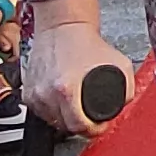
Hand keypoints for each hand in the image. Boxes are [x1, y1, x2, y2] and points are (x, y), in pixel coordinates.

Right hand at [21, 23, 141, 138]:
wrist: (62, 26)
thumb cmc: (86, 42)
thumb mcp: (119, 64)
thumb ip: (127, 90)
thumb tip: (123, 108)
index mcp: (66, 89)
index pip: (78, 126)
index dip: (93, 130)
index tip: (98, 126)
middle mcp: (47, 93)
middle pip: (65, 126)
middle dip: (80, 124)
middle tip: (89, 114)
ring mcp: (35, 93)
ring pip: (52, 121)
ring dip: (64, 118)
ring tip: (75, 103)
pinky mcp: (28, 91)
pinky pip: (40, 112)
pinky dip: (51, 110)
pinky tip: (61, 99)